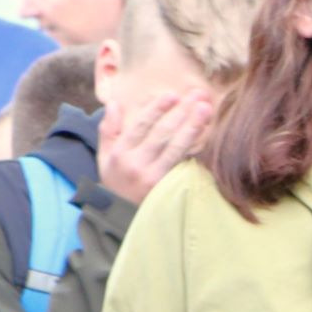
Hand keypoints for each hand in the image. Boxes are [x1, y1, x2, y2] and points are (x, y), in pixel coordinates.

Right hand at [97, 90, 213, 203]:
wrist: (122, 216)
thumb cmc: (117, 181)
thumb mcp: (105, 156)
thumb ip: (109, 129)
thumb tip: (115, 102)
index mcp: (119, 153)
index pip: (140, 126)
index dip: (157, 109)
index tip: (173, 95)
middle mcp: (134, 164)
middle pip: (162, 134)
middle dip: (181, 112)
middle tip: (198, 96)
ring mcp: (152, 177)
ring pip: (175, 147)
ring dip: (192, 126)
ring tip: (205, 110)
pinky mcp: (166, 189)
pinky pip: (182, 164)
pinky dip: (194, 149)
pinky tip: (206, 136)